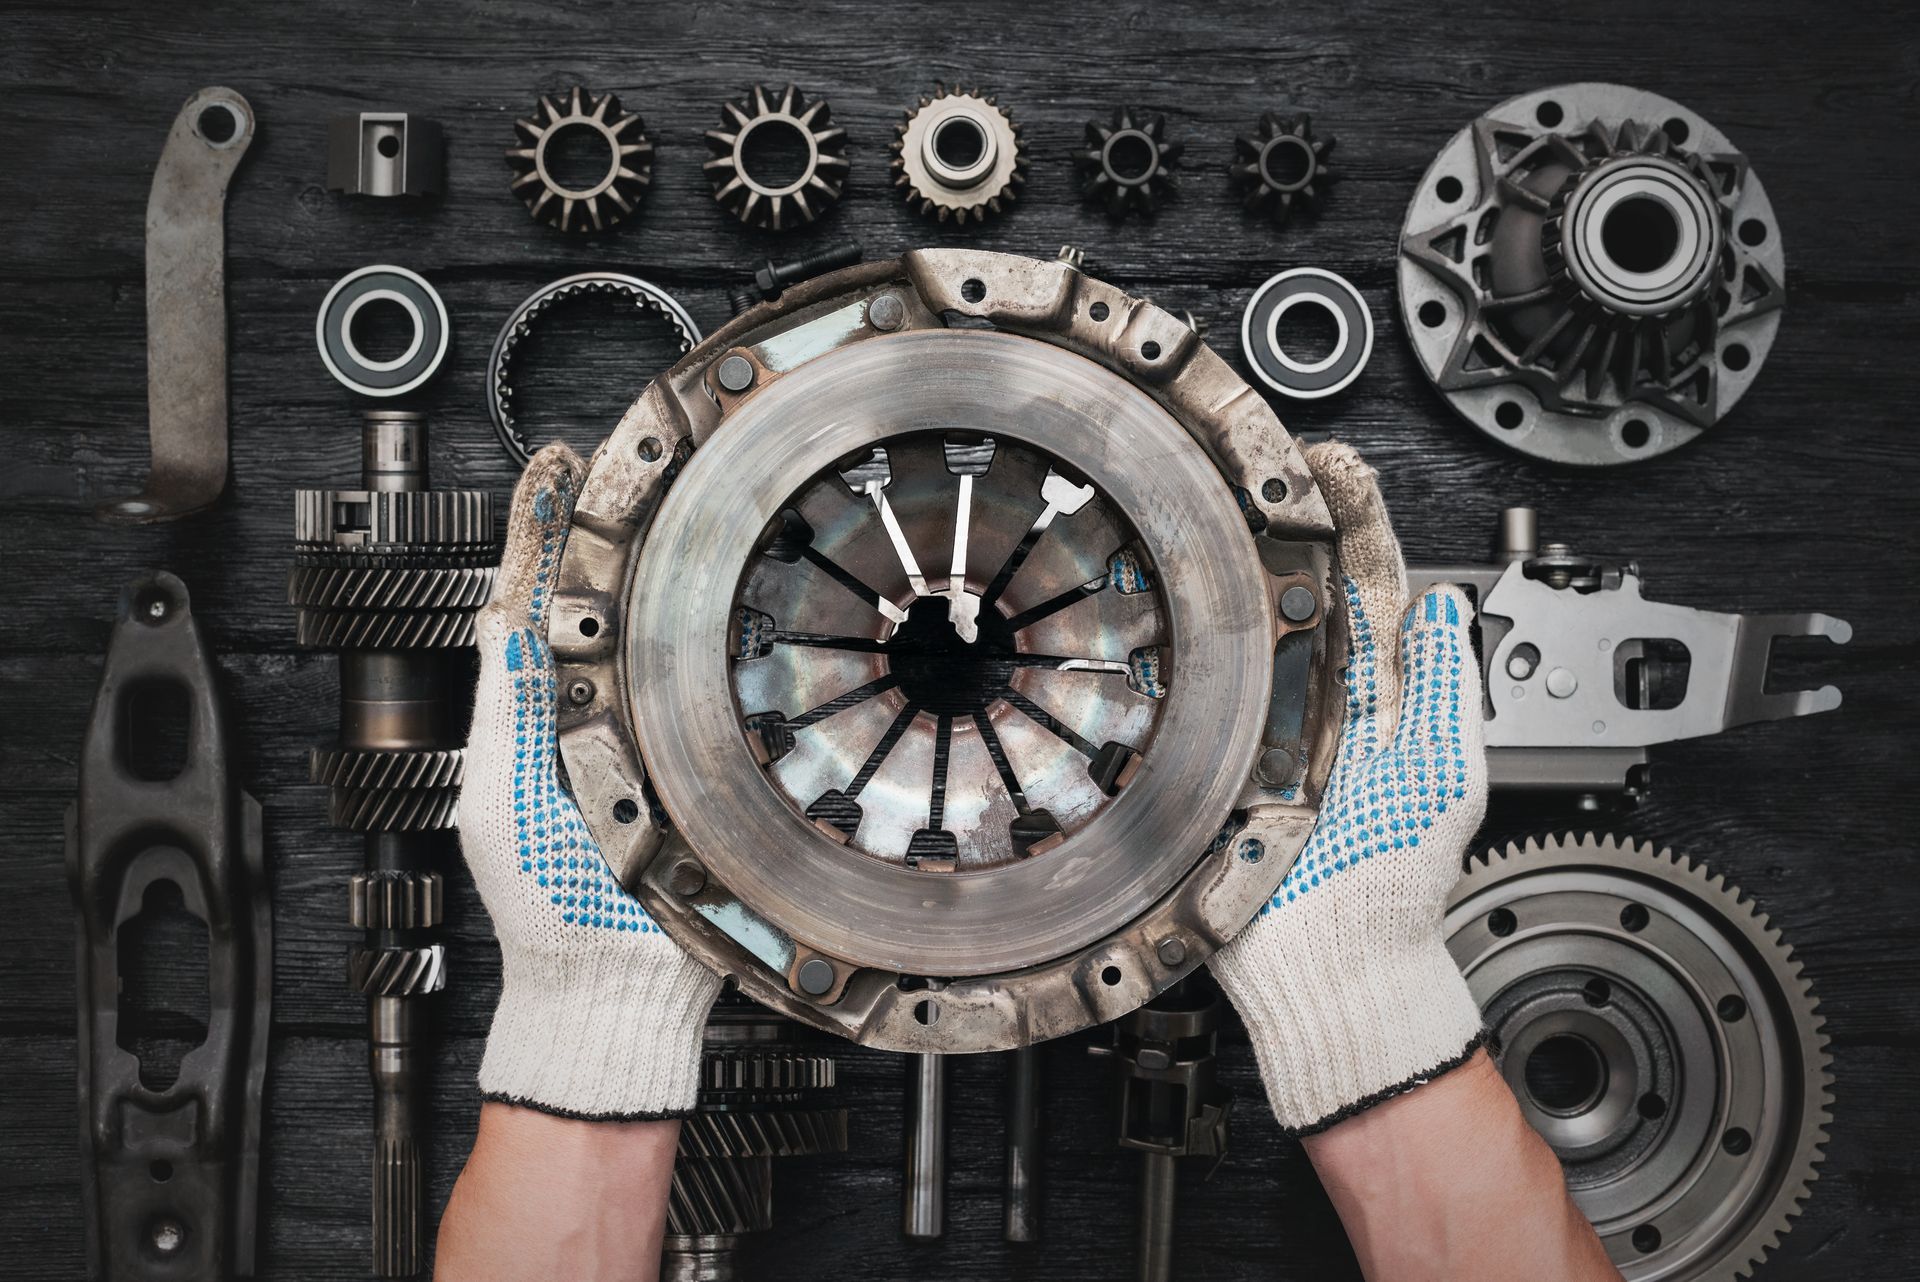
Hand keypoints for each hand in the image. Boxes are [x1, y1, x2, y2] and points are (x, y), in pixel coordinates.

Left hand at [458, 444, 720, 1118]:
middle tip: (613, 460)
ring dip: (659, 572)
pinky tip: (726, 597)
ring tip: (661, 503)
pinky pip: (715, 689)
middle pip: (598, 606)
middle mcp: (593, 719)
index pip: (533, 603)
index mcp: (532, 718)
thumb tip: (505, 611)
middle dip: (604, 532)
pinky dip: (717, 639)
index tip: (553, 469)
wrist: (616, 979)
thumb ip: (505, 703)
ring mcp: (653, 740)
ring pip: (657, 641)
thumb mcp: (500, 793)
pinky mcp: (708, 766)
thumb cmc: (552, 903)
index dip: (542, 530)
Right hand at [1211, 440, 1487, 1133]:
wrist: (1331, 963)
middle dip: (1270, 521)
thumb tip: (1450, 607)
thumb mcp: (1447, 774)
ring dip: (1210, 570)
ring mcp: (1252, 728)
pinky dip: (1159, 647)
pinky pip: (1177, 692)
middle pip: (1288, 590)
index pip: (1363, 583)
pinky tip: (1144, 602)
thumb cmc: (1395, 883)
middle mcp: (1311, 701)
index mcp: (1375, 695)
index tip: (1330, 465)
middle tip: (1250, 460)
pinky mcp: (1203, 762)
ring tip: (1195, 507)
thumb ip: (1448, 687)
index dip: (1349, 519)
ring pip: (1229, 632)